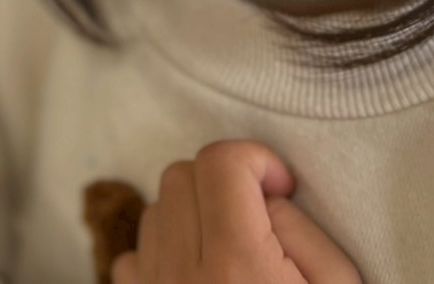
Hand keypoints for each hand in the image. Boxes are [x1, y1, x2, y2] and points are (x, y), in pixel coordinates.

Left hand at [112, 141, 360, 283]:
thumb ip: (302, 229)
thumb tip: (265, 195)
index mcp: (236, 265)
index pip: (221, 161)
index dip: (257, 160)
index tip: (281, 188)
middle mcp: (182, 276)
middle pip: (182, 175)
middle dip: (224, 181)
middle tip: (260, 219)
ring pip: (155, 210)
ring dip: (192, 216)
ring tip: (231, 252)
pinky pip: (131, 258)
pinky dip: (163, 256)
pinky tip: (198, 278)